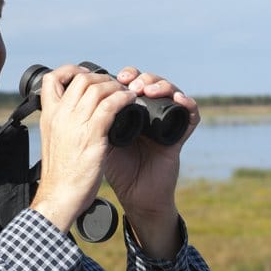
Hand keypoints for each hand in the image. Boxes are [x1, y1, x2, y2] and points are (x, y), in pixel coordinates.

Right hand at [29, 65, 136, 232]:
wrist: (59, 197)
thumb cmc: (60, 174)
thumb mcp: (54, 142)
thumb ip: (62, 125)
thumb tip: (75, 115)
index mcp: (48, 115)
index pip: (52, 79)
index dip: (70, 71)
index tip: (85, 76)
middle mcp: (60, 114)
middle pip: (80, 79)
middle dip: (101, 78)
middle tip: (113, 85)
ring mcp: (75, 123)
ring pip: (97, 88)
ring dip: (115, 87)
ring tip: (125, 93)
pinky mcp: (92, 134)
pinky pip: (111, 105)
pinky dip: (123, 98)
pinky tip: (131, 101)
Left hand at [105, 66, 200, 258]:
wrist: (135, 196)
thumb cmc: (117, 169)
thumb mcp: (100, 140)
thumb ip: (93, 120)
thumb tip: (79, 96)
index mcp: (131, 111)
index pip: (134, 82)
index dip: (128, 75)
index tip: (117, 77)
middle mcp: (150, 113)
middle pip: (153, 82)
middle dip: (143, 77)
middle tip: (131, 83)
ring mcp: (166, 123)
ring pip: (172, 92)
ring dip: (161, 85)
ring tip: (148, 90)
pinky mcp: (179, 136)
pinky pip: (191, 116)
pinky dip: (188, 103)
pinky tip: (178, 99)